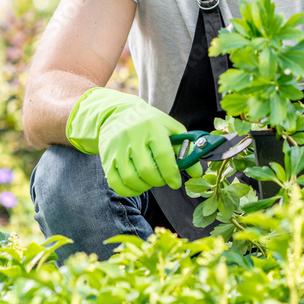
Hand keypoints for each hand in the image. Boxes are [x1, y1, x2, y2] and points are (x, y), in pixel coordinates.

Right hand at [66, 88, 201, 196]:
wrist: (116, 114)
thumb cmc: (148, 122)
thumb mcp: (169, 128)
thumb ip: (185, 148)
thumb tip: (197, 172)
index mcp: (151, 127)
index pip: (163, 155)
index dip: (172, 174)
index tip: (176, 182)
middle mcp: (132, 136)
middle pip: (147, 170)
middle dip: (160, 181)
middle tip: (164, 179)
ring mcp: (117, 148)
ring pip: (131, 179)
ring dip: (145, 186)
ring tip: (151, 180)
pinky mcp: (106, 158)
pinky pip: (116, 183)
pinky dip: (129, 190)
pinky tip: (138, 185)